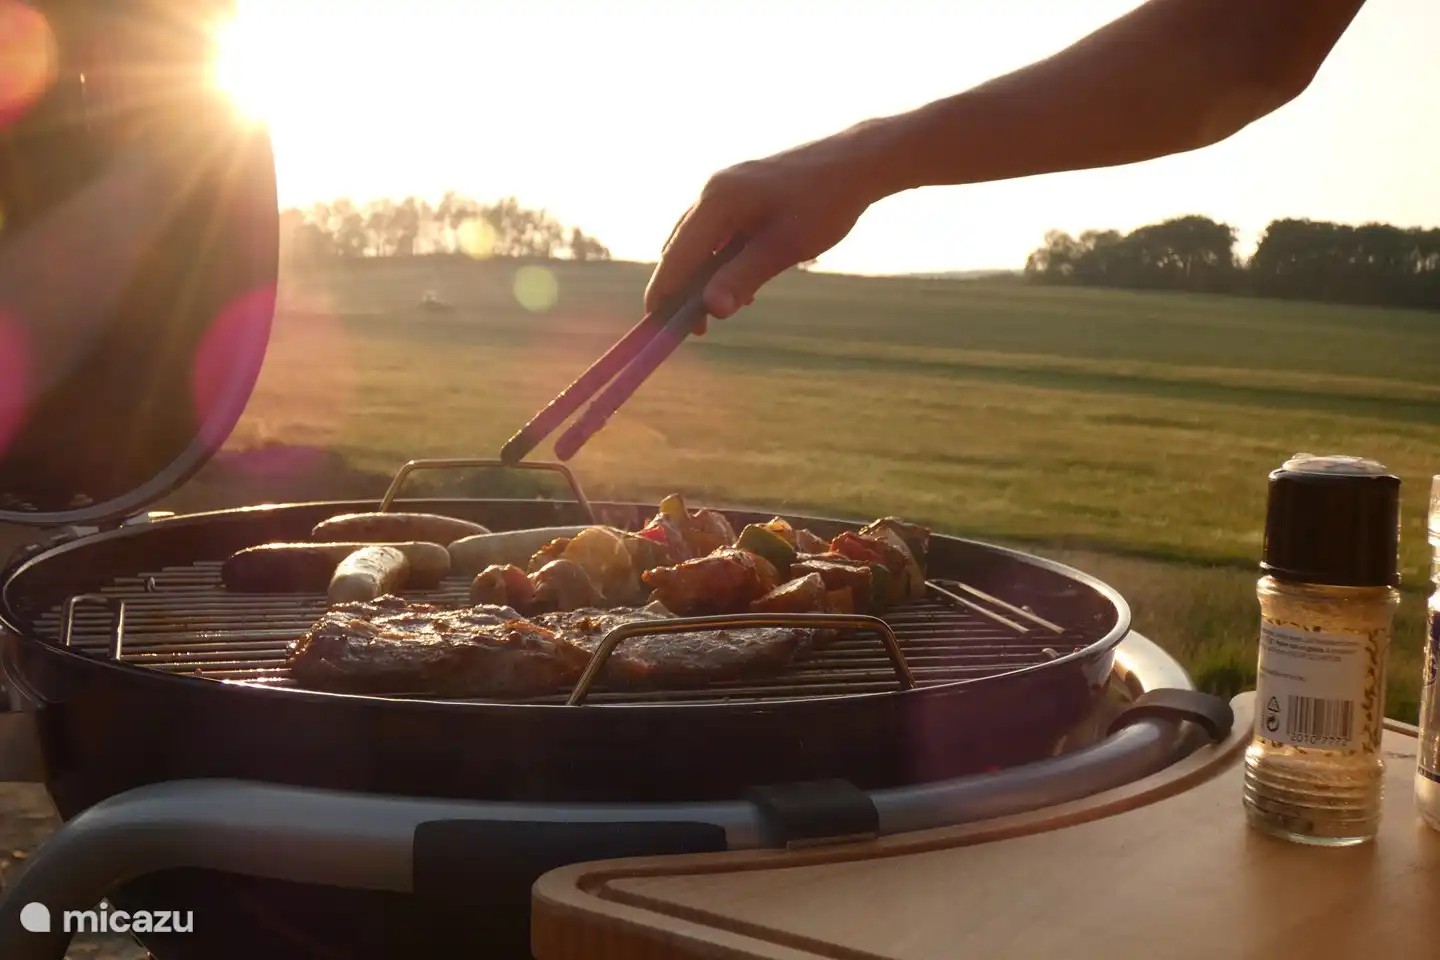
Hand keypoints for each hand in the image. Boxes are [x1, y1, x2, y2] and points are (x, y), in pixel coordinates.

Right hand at [643, 122, 896, 327]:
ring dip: (706, 277)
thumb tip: (711, 311)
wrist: (858, 161)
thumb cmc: (825, 203)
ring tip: (725, 309)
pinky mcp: (742, 192)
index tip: (657, 327)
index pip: (677, 256)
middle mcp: (713, 191)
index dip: (663, 293)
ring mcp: (727, 189)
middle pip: (681, 249)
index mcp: (717, 201)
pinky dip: (722, 260)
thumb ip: (743, 277)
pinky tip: (745, 281)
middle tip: (697, 329)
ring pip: (700, 242)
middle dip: (683, 290)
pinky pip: (719, 232)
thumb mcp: (784, 247)